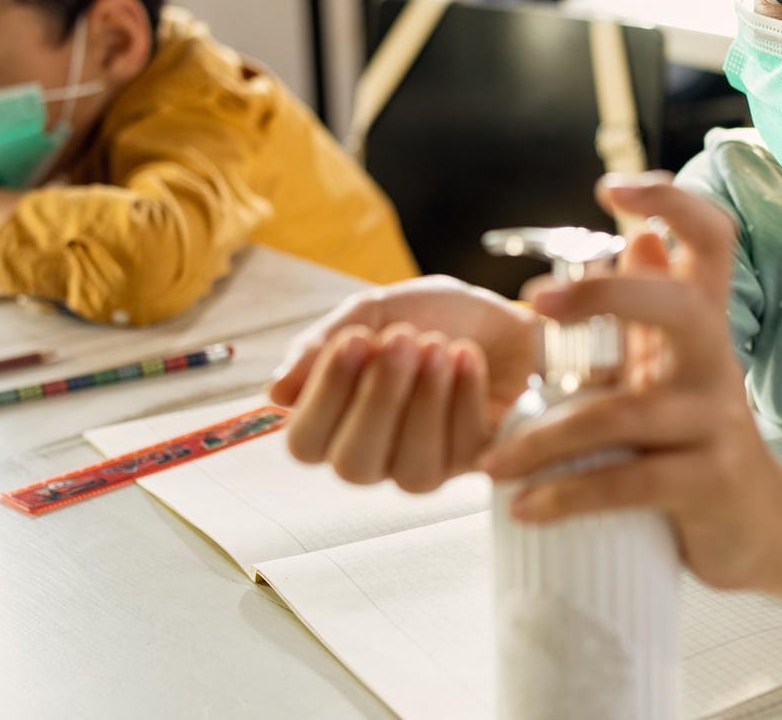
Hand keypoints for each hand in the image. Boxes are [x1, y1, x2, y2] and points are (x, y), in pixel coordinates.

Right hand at [269, 276, 542, 491]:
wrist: (506, 313)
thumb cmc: (436, 315)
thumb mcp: (375, 311)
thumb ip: (323, 344)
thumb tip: (275, 392)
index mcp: (337, 422)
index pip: (306, 443)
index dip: (326, 396)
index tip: (356, 339)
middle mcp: (376, 454)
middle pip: (353, 467)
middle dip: (378, 399)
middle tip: (402, 338)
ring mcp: (427, 465)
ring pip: (412, 470)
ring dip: (425, 401)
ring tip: (438, 345)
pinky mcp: (477, 463)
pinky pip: (463, 451)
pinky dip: (463, 396)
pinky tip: (467, 356)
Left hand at [479, 175, 781, 620]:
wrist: (759, 527)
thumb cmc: (696, 438)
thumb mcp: (676, 369)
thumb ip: (653, 311)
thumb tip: (639, 238)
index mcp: (703, 324)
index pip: (712, 241)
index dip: (671, 203)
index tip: (611, 189)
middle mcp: (716, 361)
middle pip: (674, 305)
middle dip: (604, 295)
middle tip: (534, 303)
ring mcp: (715, 422)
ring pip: (623, 415)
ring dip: (544, 440)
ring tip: (492, 464)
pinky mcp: (708, 482)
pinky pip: (627, 483)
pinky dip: (566, 497)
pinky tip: (524, 507)